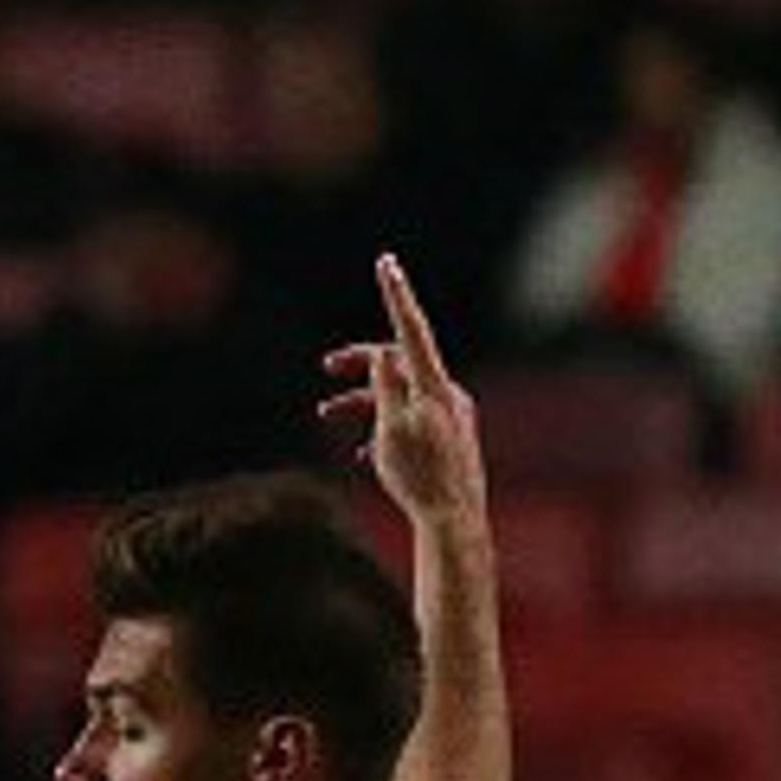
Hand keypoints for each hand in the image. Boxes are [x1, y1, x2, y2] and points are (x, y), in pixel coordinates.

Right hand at [319, 253, 485, 528]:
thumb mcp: (392, 429)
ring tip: (326, 414)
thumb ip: (387, 387)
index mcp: (433, 386)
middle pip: (400, 363)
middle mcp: (447, 393)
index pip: (410, 330)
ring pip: (400, 394)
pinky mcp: (448, 437)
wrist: (454, 517)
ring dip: (363, 401)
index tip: (387, 263)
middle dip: (361, 364)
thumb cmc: (420, 477)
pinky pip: (410, 420)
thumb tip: (384, 354)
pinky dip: (383, 426)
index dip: (396, 295)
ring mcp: (450, 415)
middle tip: (326, 366)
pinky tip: (362, 455)